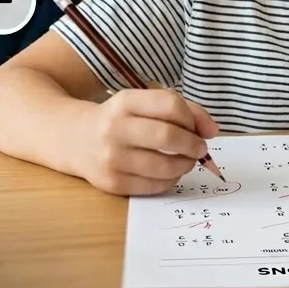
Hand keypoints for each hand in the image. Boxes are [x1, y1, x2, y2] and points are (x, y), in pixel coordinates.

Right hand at [76, 88, 219, 195]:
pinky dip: (170, 180)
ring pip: (164, 166)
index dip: (192, 117)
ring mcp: (111, 158)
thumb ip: (183, 109)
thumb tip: (213, 131)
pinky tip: (169, 172)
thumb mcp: (144, 103)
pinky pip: (154, 186)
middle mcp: (114, 128)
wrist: (75, 139)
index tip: (199, 128)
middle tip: (200, 148)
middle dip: (193, 145)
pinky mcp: (112, 183)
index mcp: (124, 101)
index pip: (170, 105)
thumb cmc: (121, 119)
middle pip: (168, 136)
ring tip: (186, 160)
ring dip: (185, 164)